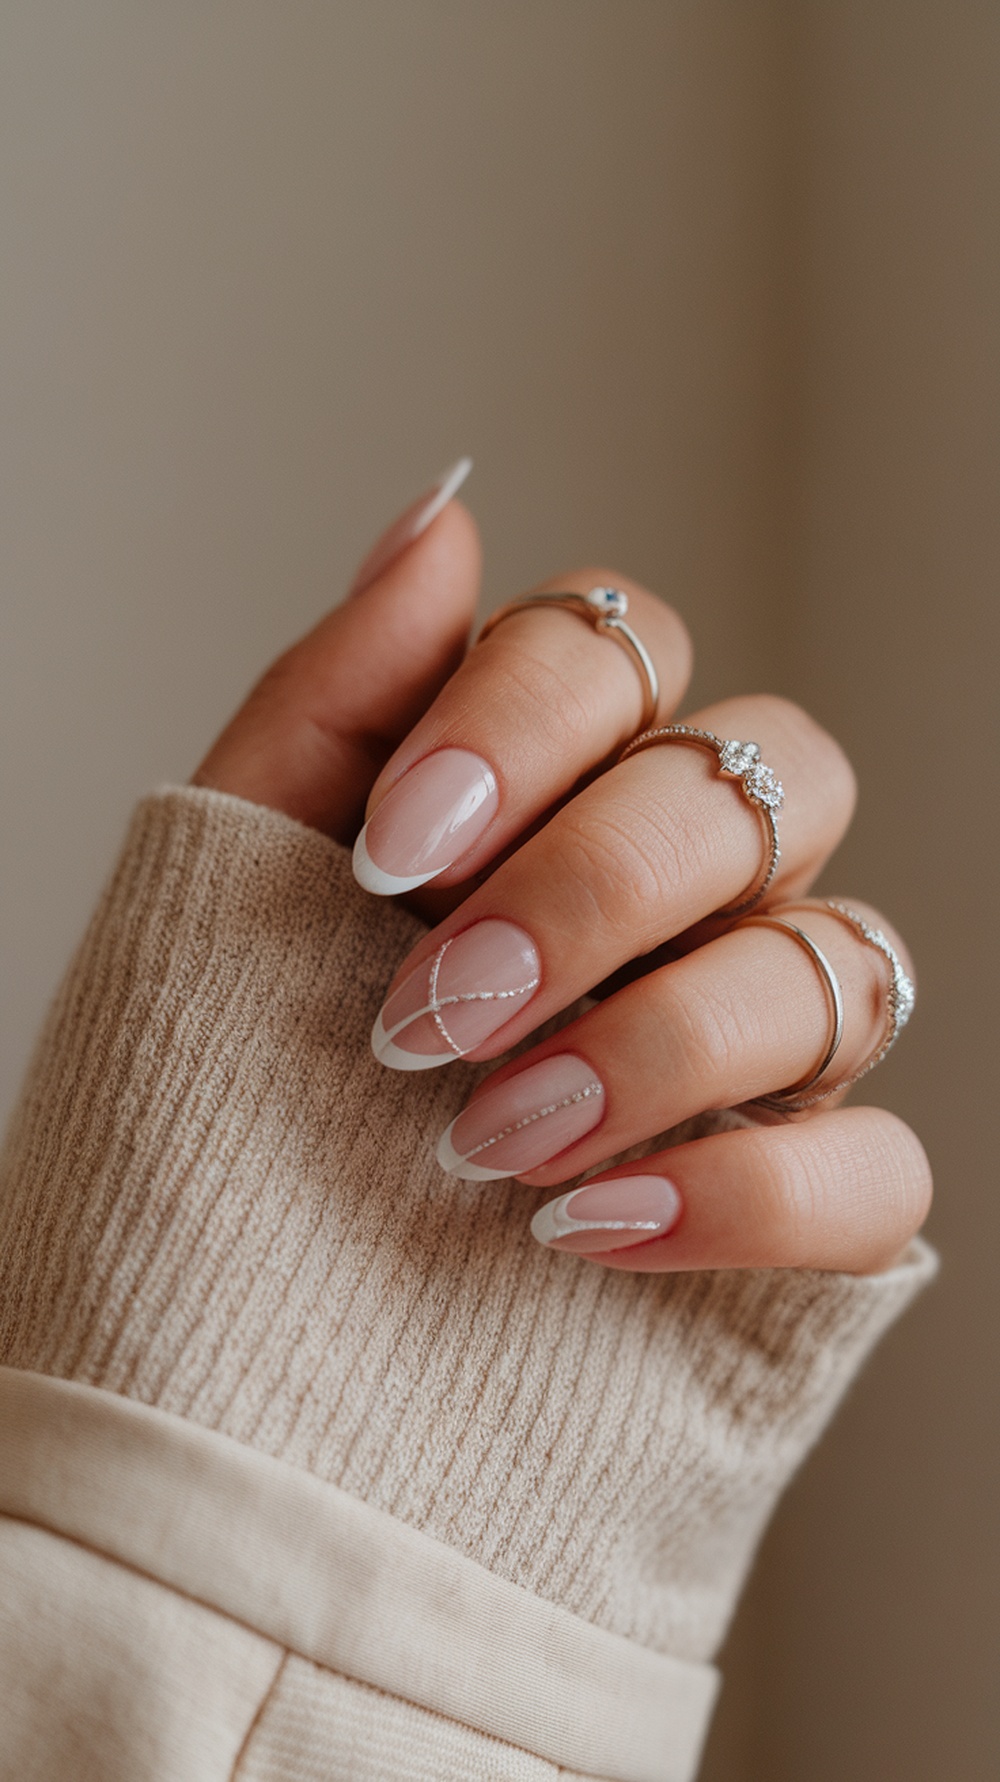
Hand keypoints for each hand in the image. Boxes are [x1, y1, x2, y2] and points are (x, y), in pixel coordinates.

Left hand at [195, 469, 930, 1274]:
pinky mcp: (791, 1207)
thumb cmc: (218, 1087)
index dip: (525, 720)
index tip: (393, 853)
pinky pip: (879, 1166)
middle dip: (596, 888)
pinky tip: (594, 1227)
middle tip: (439, 1012)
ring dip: (663, 1040)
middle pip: (759, 782)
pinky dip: (753, 1191)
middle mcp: (680, 896)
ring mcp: (749, 1048)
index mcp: (554, 788)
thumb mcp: (237, 877)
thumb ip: (341, 696)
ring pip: (835, 962)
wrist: (210, 1329)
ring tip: (492, 1143)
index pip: (623, 643)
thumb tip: (448, 515)